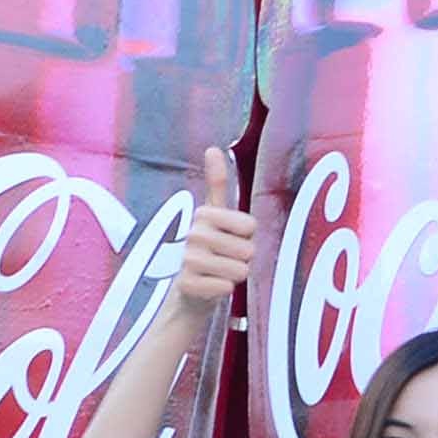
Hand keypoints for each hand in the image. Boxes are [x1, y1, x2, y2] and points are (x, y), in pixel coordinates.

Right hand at [169, 152, 255, 319]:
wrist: (188, 289)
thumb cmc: (210, 248)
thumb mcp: (215, 215)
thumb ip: (217, 183)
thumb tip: (213, 147)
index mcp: (203, 215)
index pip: (250, 226)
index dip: (247, 237)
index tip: (231, 238)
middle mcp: (193, 234)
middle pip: (248, 250)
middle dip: (243, 259)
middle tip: (224, 259)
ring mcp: (188, 260)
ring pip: (240, 270)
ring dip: (235, 275)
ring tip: (218, 272)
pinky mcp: (187, 285)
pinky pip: (227, 287)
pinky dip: (224, 290)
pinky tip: (210, 286)